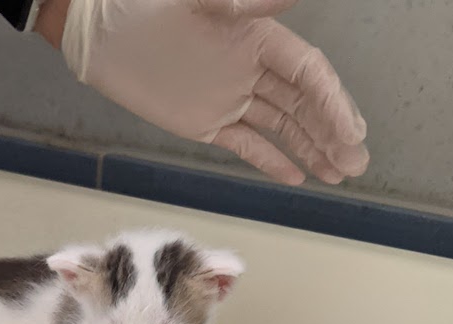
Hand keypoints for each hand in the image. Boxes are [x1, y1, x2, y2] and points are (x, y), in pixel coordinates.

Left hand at [59, 0, 368, 184]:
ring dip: (311, 148)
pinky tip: (296, 177)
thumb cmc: (143, 7)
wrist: (96, 35)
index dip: (333, 103)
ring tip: (338, 174)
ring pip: (281, 126)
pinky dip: (270, 160)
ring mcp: (229, 98)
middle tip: (355, 162)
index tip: (351, 133)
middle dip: (332, 132)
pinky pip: (246, 144)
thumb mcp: (195, 1)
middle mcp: (250, 69)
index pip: (308, 74)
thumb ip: (244, 1)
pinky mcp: (206, 122)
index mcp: (257, 38)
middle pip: (303, 104)